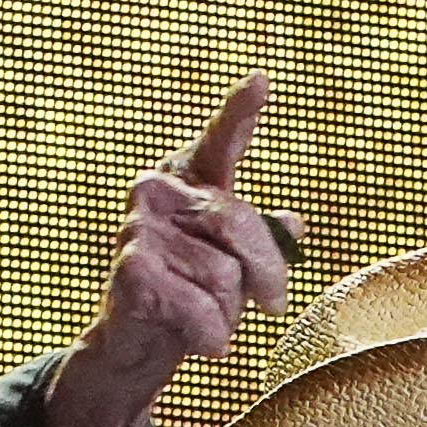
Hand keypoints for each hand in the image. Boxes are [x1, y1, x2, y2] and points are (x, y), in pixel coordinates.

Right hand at [34, 77, 295, 426]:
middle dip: (267, 274)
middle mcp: (156, 190)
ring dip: (230, 314)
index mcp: (186, 179)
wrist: (137, 346)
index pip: (220, 142)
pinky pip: (201, 307)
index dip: (241, 112)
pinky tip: (201, 340)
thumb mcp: (235, 265)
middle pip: (240, 224)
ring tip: (209, 321)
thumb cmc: (190, 295)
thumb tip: (295, 221)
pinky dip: (211, 335)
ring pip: (225, 275)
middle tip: (272, 304)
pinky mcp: (131, 268)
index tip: (262, 79)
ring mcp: (138, 227)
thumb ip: (261, 240)